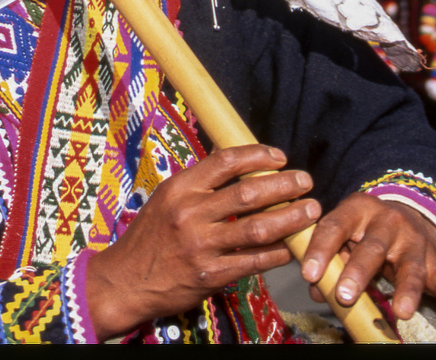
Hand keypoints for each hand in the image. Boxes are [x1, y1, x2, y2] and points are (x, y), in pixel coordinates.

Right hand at [84, 145, 317, 339]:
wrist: (125, 280)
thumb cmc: (149, 237)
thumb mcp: (166, 199)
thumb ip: (199, 185)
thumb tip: (239, 166)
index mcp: (179, 188)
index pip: (225, 161)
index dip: (258, 155)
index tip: (280, 157)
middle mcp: (190, 213)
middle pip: (248, 192)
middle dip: (284, 185)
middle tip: (305, 181)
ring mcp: (200, 246)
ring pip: (258, 227)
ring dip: (290, 218)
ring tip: (310, 210)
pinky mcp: (209, 275)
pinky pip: (253, 261)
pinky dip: (277, 253)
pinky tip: (290, 248)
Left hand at [300, 192, 435, 323]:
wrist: (402, 211)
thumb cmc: (361, 228)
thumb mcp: (343, 232)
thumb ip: (329, 257)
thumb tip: (317, 289)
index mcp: (357, 209)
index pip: (335, 227)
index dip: (320, 250)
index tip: (308, 274)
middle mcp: (388, 222)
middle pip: (372, 247)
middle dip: (358, 271)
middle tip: (344, 295)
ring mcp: (413, 241)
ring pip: (410, 266)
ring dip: (406, 289)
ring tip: (402, 311)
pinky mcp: (434, 259)